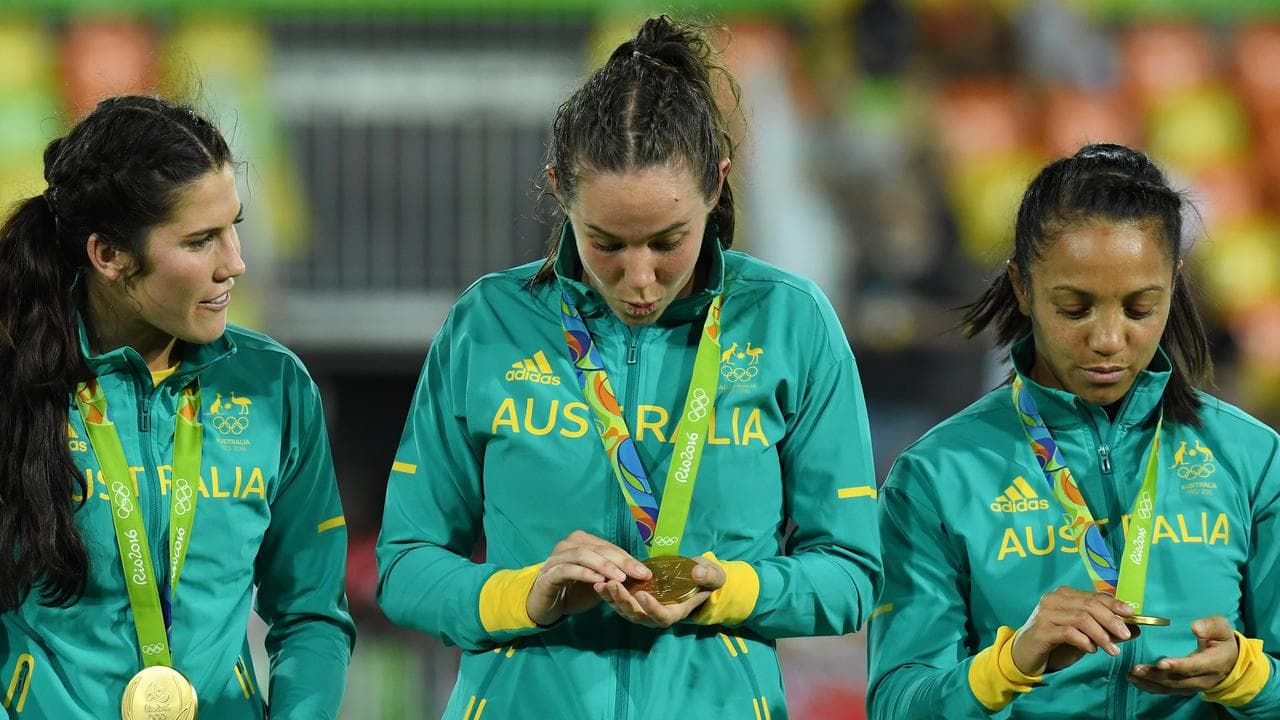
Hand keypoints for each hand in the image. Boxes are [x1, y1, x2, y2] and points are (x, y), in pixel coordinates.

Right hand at [525, 530, 650, 626]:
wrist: (545, 604)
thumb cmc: (574, 591)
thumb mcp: (598, 583)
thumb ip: (614, 576)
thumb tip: (641, 576)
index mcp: (583, 542)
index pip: (610, 547)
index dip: (629, 559)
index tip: (646, 573)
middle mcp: (569, 544)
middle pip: (599, 549)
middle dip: (621, 562)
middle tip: (639, 574)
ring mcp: (558, 557)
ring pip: (584, 555)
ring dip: (604, 566)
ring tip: (621, 578)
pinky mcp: (549, 573)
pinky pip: (568, 569)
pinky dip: (584, 574)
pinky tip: (598, 581)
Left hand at [596, 556, 726, 628]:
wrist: (695, 579)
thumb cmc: (705, 578)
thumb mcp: (713, 575)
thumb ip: (708, 575)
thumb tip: (698, 573)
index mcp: (676, 612)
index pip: (662, 616)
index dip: (652, 608)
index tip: (643, 594)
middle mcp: (657, 616)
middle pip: (638, 615)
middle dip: (625, 601)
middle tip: (614, 584)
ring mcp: (644, 611)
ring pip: (625, 611)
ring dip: (612, 598)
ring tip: (601, 583)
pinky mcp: (634, 603)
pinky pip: (619, 603)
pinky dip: (608, 595)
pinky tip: (599, 583)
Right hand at [1011, 586, 1136, 675]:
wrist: (1025, 656)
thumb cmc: (1056, 644)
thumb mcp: (1085, 636)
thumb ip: (1106, 630)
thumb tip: (1135, 628)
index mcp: (1065, 595)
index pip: (1094, 596)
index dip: (1115, 604)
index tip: (1132, 614)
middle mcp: (1053, 599)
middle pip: (1089, 605)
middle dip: (1111, 620)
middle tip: (1126, 636)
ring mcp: (1045, 613)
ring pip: (1081, 618)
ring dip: (1101, 635)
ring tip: (1112, 650)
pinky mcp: (1040, 630)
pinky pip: (1068, 632)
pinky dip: (1084, 641)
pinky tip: (1091, 650)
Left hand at [1129, 616, 1238, 694]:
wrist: (1229, 661)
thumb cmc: (1221, 640)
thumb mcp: (1222, 629)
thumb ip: (1210, 626)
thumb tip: (1195, 628)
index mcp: (1213, 663)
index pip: (1194, 666)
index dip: (1178, 666)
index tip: (1161, 663)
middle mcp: (1203, 679)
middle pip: (1177, 680)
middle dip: (1156, 675)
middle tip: (1136, 669)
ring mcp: (1193, 686)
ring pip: (1170, 687)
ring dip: (1150, 682)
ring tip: (1131, 675)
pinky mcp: (1184, 688)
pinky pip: (1167, 691)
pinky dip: (1151, 687)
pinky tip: (1136, 681)